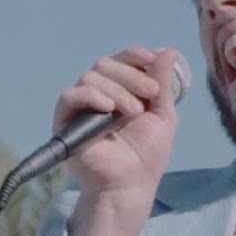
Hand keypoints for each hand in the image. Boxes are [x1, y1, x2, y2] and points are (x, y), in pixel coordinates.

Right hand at [53, 47, 182, 235]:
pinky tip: (108, 109)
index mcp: (119, 91)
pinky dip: (90, 96)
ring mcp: (80, 108)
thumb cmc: (147, 155)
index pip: (120, 60)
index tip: (151, 59)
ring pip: (90, 77)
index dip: (134, 54)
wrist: (131, 185)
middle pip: (105, 64)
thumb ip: (163, 84)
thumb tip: (170, 50)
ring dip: (117, 89)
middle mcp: (97, 95)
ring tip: (133, 112)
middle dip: (130, 75)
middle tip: (150, 94)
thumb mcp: (162, 115)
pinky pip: (70, 96)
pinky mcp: (65, 122)